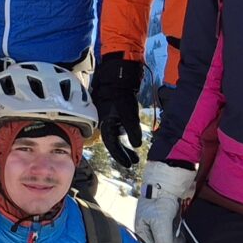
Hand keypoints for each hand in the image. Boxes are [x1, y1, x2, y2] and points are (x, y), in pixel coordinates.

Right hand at [92, 54, 145, 168]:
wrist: (117, 77)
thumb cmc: (121, 95)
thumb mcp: (129, 113)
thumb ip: (133, 130)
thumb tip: (137, 145)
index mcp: (106, 125)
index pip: (112, 146)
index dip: (121, 156)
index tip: (130, 165)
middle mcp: (105, 124)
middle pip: (113, 144)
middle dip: (123, 153)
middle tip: (134, 161)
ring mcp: (109, 118)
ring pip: (116, 137)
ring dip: (125, 146)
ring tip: (135, 154)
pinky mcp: (113, 113)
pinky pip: (118, 129)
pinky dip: (125, 135)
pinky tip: (132, 137)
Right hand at [133, 161, 196, 242]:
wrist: (171, 179)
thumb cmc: (160, 198)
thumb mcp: (160, 220)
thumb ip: (162, 239)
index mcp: (141, 230)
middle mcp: (150, 229)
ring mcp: (161, 225)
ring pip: (167, 242)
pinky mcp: (171, 221)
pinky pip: (175, 235)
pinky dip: (179, 241)